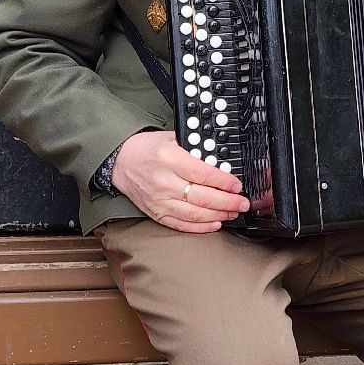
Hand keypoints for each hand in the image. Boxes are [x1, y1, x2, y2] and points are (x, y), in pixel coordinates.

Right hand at [112, 131, 248, 232]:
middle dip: (228, 202)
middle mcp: (164, 182)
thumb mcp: (171, 138)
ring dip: (218, 215)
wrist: (121, 162)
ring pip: (194, 214)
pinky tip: (215, 224)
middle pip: (202, 197)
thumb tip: (220, 160)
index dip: (224, 182)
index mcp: (169, 159)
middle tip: (242, 202)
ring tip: (233, 212)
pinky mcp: (156, 213)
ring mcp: (159, 200)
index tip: (237, 185)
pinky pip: (181, 224)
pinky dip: (200, 227)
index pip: (202, 174)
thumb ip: (194, 148)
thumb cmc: (146, 148)